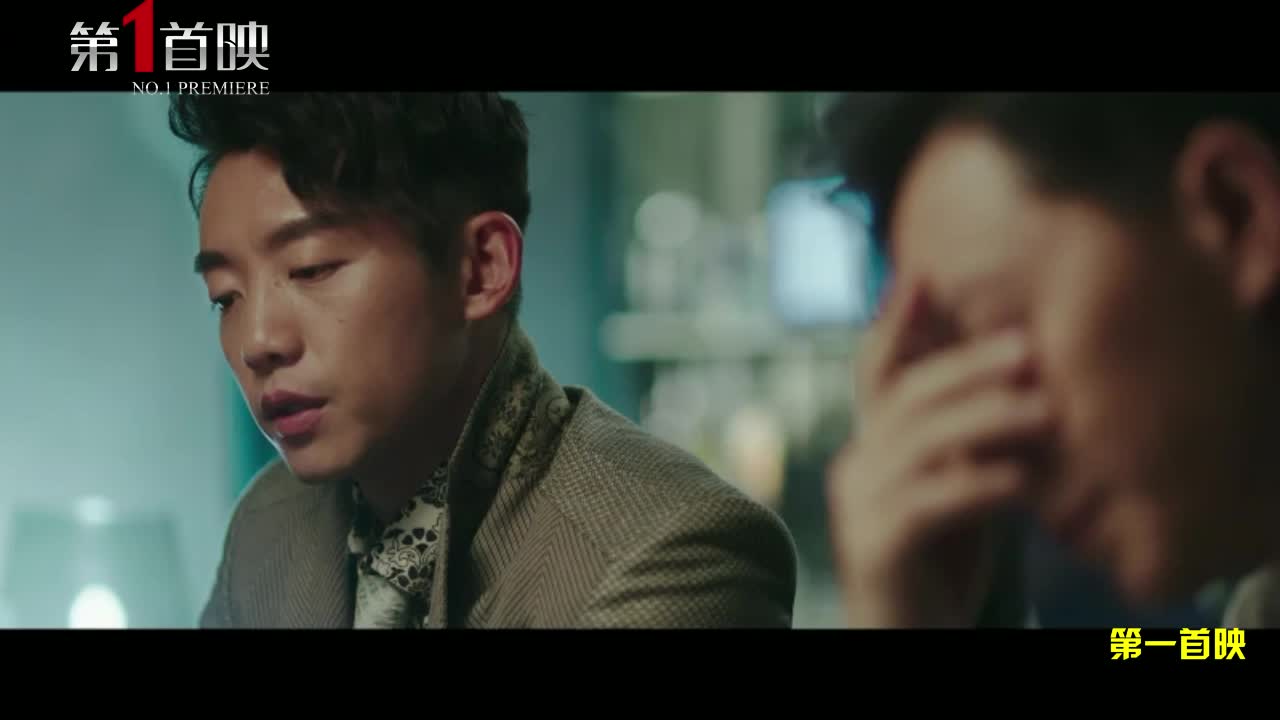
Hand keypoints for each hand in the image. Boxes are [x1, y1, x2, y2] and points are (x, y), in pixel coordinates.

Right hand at [826, 277, 1051, 626]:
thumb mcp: (955, 483)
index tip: (924, 275)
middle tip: (1028, 349)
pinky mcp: (876, 549)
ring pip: (918, 444)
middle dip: (966, 366)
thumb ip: (964, 435)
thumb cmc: (941, 561)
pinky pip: (926, 506)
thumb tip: (1012, 368)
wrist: (909, 638)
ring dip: (984, 422)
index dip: (896, 322)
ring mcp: (858, 508)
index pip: (875, 371)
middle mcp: (855, 467)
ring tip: (1044, 413)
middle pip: (904, 397)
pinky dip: (976, 487)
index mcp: (873, 444)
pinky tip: (1020, 482)